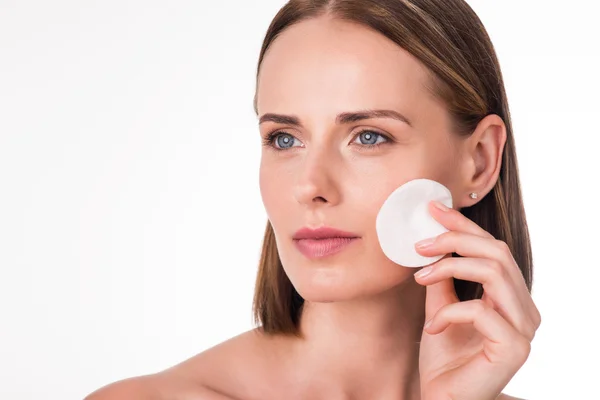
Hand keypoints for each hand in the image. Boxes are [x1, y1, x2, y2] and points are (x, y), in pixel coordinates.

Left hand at [413, 200, 540, 399]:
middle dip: (455, 240)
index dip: (464, 226)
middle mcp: (525, 310)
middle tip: (420, 242)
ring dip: (450, 267)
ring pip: (495, 272)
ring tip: (420, 276)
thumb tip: (431, 241)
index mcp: (512, 298)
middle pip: (497, 253)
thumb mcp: (439, 308)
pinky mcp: (515, 348)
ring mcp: (525, 330)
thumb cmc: (443, 359)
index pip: (494, 249)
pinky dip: (449, 312)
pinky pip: (481, 310)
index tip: (434, 209)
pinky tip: (432, 327)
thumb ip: (442, 279)